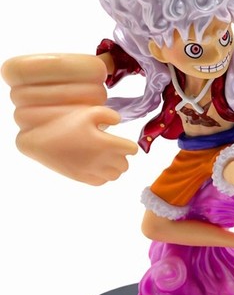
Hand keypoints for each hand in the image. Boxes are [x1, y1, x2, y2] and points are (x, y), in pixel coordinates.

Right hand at [2, 53, 137, 184]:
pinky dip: (103, 175)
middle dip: (122, 157)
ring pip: (115, 175)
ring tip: (105, 157)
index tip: (121, 140)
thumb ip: (108, 114)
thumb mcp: (88, 112)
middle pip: (125, 165)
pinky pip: (101, 182)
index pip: (132, 150)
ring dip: (114, 167)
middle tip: (112, 148)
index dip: (128, 144)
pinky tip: (95, 165)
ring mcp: (92, 171)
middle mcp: (103, 160)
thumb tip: (119, 121)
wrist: (41, 141)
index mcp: (107, 144)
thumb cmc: (65, 124)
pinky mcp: (82, 178)